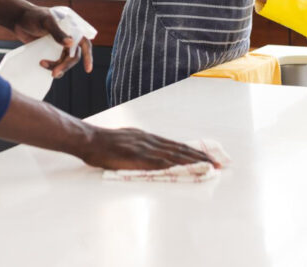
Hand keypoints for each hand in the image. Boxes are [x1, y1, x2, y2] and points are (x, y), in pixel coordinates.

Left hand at [10, 4, 93, 76]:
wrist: (17, 19)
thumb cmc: (32, 16)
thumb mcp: (45, 22)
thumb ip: (57, 32)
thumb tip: (71, 44)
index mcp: (71, 28)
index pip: (84, 43)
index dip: (88, 56)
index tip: (88, 69)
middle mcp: (67, 37)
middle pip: (73, 56)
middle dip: (65, 65)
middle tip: (54, 72)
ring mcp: (58, 45)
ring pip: (64, 61)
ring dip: (58, 67)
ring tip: (43, 65)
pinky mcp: (49, 51)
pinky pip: (55, 62)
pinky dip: (52, 67)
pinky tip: (43, 66)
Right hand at [77, 126, 221, 170]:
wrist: (88, 140)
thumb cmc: (103, 144)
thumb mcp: (126, 140)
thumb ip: (139, 147)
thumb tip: (150, 154)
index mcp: (146, 137)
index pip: (175, 145)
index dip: (192, 151)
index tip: (207, 158)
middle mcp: (149, 140)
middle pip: (180, 148)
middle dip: (200, 156)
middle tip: (217, 164)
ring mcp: (144, 147)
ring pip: (174, 154)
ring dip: (194, 161)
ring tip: (209, 167)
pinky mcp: (138, 156)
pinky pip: (161, 162)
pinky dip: (176, 166)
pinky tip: (186, 169)